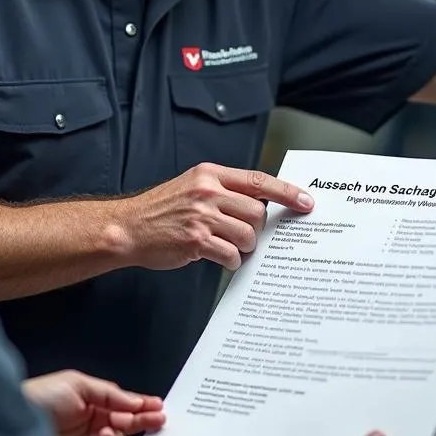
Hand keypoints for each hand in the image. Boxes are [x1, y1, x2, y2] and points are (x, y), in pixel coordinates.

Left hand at [23, 370, 164, 435]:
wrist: (11, 428)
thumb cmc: (36, 400)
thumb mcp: (75, 383)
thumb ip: (109, 393)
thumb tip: (134, 401)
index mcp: (88, 404)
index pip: (121, 406)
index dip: (141, 405)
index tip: (157, 405)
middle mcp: (90, 427)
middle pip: (126, 426)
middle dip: (144, 420)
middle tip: (159, 418)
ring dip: (124, 434)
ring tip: (113, 426)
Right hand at [114, 163, 313, 271]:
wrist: (128, 227)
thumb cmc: (161, 210)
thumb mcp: (192, 186)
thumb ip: (223, 190)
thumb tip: (259, 206)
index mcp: (210, 174)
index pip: (259, 180)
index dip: (287, 193)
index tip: (307, 202)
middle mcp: (208, 191)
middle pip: (257, 212)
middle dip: (256, 229)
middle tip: (241, 234)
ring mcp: (202, 216)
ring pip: (248, 235)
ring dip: (244, 247)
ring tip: (228, 246)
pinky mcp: (196, 240)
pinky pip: (231, 255)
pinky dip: (231, 261)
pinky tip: (219, 258)